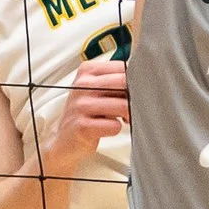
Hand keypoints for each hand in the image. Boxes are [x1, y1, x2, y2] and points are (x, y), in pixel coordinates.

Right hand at [37, 58, 128, 173]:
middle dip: (135, 97)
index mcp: (87, 71)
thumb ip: (115, 81)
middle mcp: (82, 85)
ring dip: (128, 115)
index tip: (134, 92)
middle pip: (124, 82)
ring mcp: (81, 105)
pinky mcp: (82, 126)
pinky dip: (116, 129)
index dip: (135, 81)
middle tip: (133, 107)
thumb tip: (144, 80)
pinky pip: (114, 126)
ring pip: (122, 105)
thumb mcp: (96, 90)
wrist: (64, 140)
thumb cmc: (86, 113)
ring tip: (122, 119)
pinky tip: (107, 128)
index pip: (122, 68)